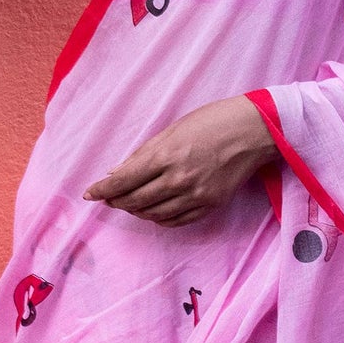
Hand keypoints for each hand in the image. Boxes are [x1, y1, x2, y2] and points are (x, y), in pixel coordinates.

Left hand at [85, 97, 279, 225]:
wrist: (253, 132)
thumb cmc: (212, 122)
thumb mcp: (172, 130)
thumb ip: (144, 153)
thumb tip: (117, 172)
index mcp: (166, 156)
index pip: (123, 181)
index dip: (103, 190)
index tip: (90, 194)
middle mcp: (178, 179)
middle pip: (135, 200)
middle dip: (117, 201)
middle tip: (109, 198)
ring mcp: (196, 195)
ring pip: (154, 214)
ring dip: (137, 210)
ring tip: (131, 203)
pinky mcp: (210, 205)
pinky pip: (177, 220)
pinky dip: (160, 218)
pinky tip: (154, 211)